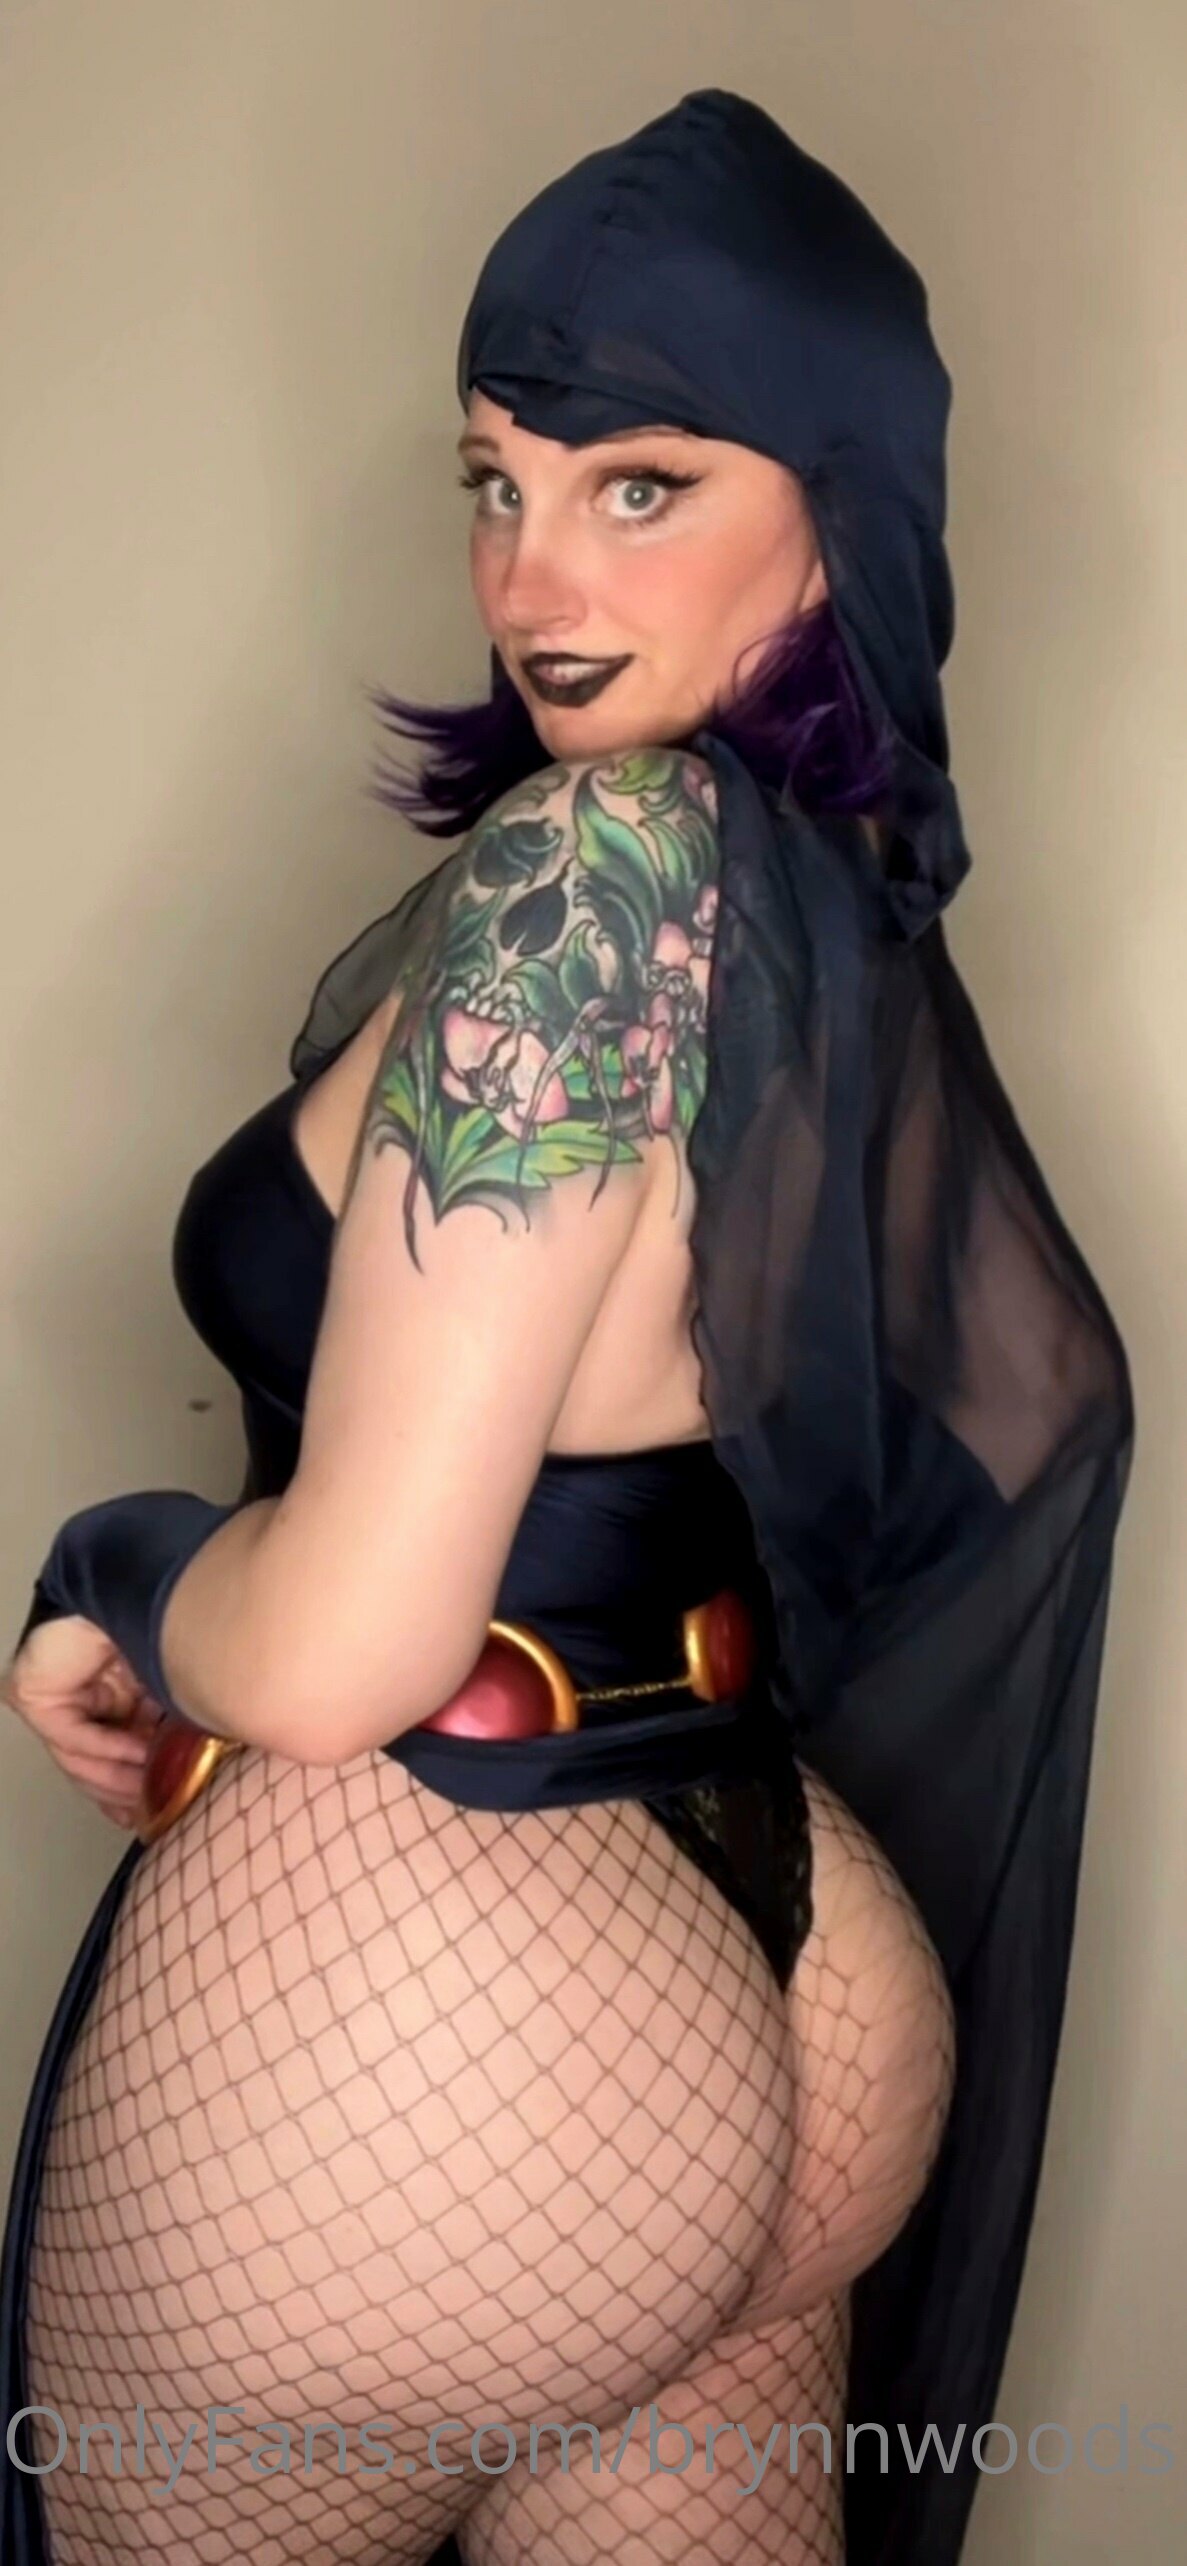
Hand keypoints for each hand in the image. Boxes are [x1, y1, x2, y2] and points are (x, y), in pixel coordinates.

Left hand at [2, 1614, 164, 1827]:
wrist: (151, 1586)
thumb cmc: (173, 1627)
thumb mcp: (175, 1691)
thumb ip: (170, 1730)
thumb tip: (185, 1773)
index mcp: (107, 1686)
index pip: (110, 1743)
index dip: (130, 1781)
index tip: (151, 1812)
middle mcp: (75, 1688)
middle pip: (90, 1757)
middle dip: (119, 1791)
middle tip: (146, 1818)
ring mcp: (51, 1691)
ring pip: (78, 1755)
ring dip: (116, 1780)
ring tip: (148, 1796)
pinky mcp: (34, 1695)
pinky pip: (72, 1735)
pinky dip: (107, 1751)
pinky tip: (139, 1759)